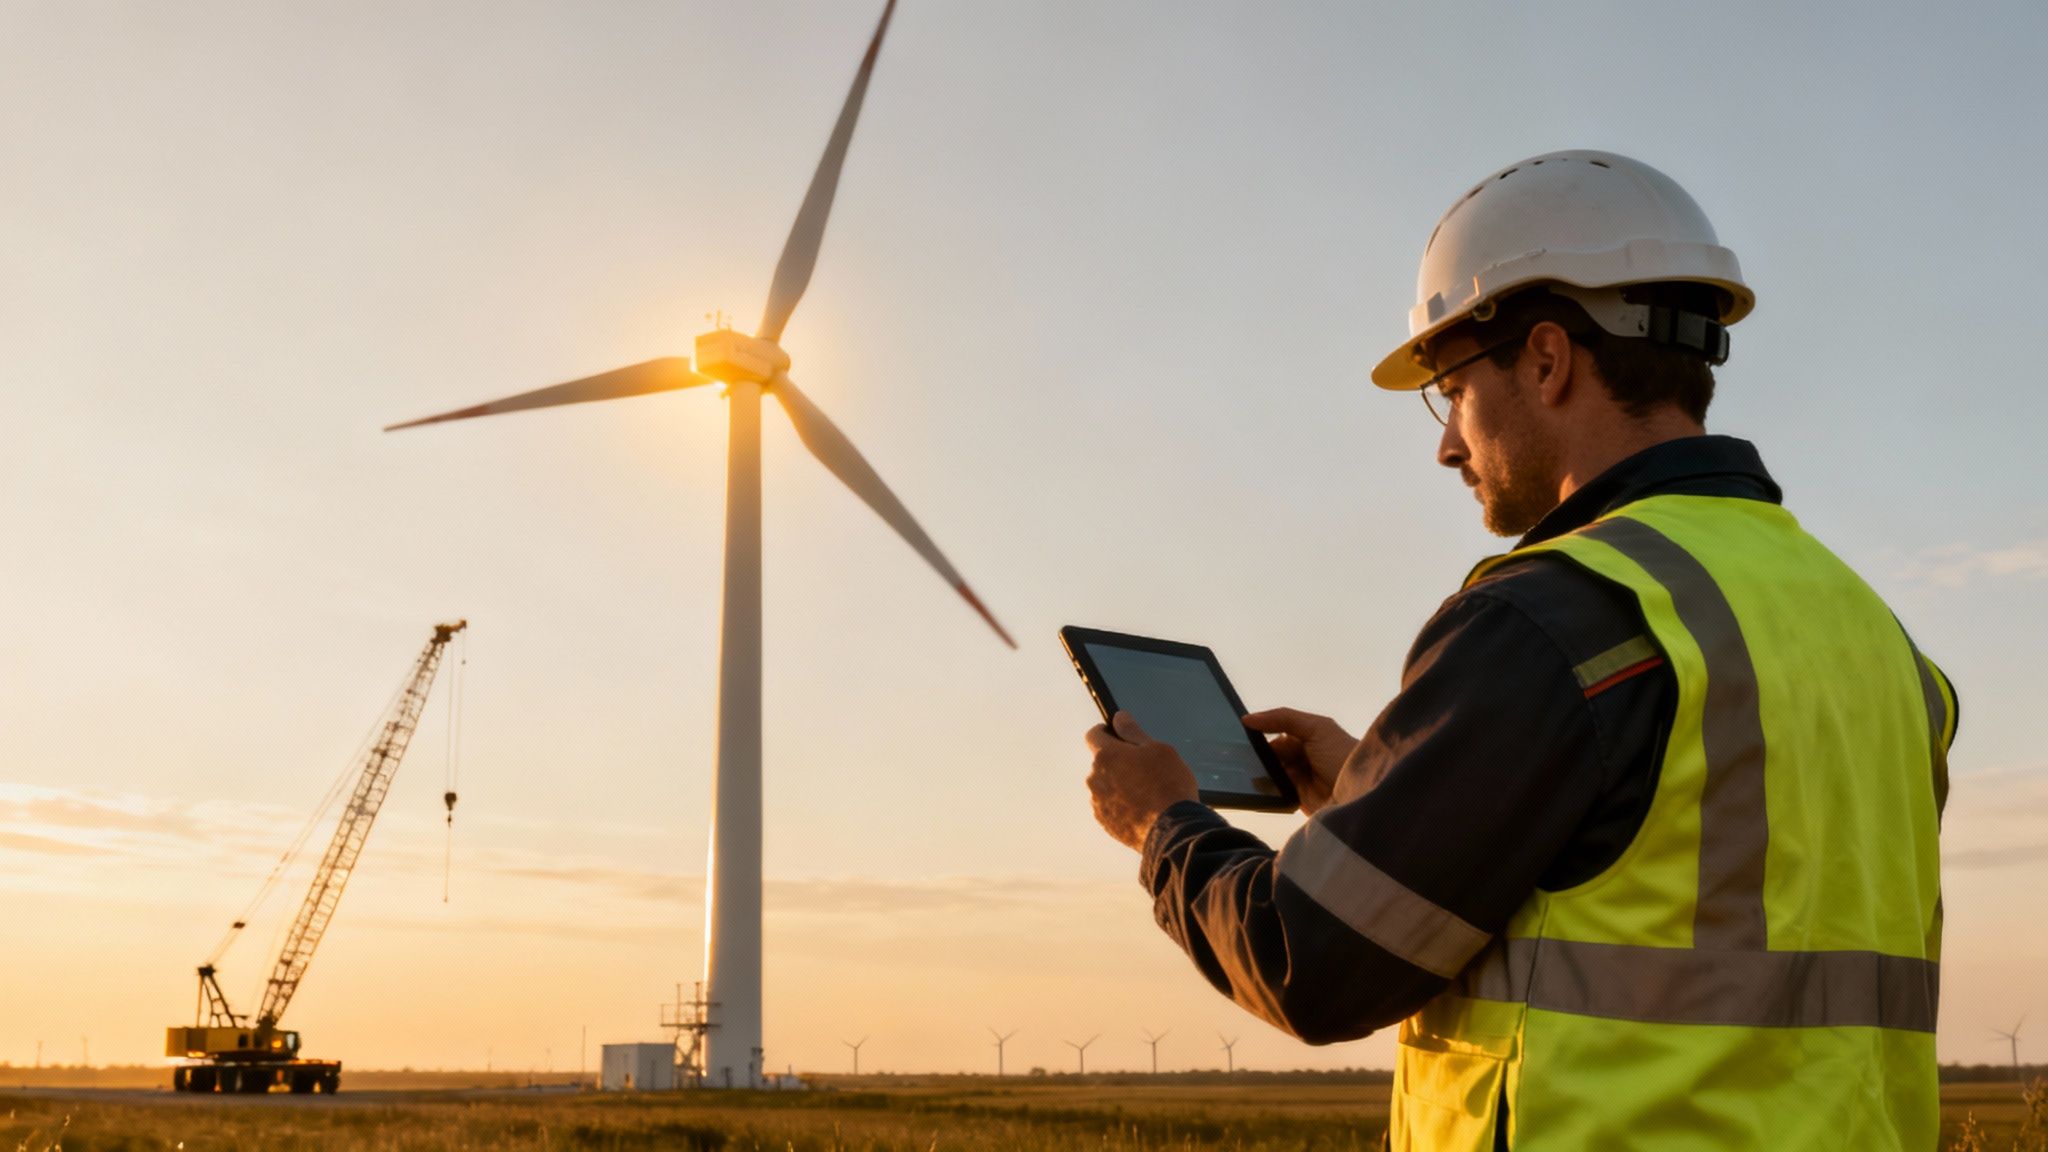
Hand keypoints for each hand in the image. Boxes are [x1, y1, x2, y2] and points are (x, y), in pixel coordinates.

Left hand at [1085, 711, 1199, 849]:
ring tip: (1146, 793)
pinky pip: (1110, 807)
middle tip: (1144, 768)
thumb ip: (1133, 731)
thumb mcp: (1158, 749)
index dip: (1106, 732)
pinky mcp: (1106, 823)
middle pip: (1101, 762)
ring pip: (1105, 786)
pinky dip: (1121, 805)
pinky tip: (1142, 808)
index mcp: (1106, 756)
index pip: (1093, 734)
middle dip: (1117, 762)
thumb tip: (1119, 718)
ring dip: (1118, 785)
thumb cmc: (1169, 786)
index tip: (1118, 735)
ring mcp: (1099, 803)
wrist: (1174, 830)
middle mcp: (1096, 778)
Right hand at [1241, 707, 1357, 815]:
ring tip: (1243, 770)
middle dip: (1258, 754)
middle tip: (1239, 756)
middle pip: (1271, 753)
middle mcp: (1302, 755)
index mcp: (1308, 736)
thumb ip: (1283, 718)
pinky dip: (1265, 788)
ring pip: (1269, 772)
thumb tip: (1248, 719)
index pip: (1276, 732)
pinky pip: (1274, 791)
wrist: (1359, 792)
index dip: (1260, 733)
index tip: (1239, 736)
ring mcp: (1298, 777)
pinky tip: (1253, 785)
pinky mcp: (1296, 798)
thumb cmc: (1341, 754)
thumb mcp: (1315, 728)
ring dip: (1259, 771)